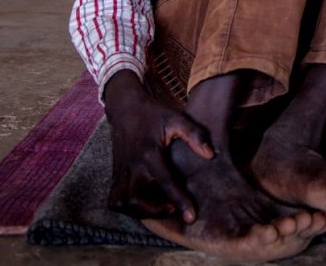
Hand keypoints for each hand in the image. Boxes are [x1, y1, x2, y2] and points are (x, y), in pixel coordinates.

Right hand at [103, 70, 213, 221]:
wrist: (126, 108)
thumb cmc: (155, 115)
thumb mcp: (177, 119)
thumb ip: (195, 135)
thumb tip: (210, 155)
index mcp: (149, 152)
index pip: (165, 182)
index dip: (179, 200)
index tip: (191, 216)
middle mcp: (132, 164)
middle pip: (136, 199)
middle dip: (155, 211)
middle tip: (173, 209)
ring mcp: (120, 170)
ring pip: (122, 202)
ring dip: (139, 211)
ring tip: (160, 208)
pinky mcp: (115, 173)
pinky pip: (115, 198)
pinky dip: (127, 206)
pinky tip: (143, 203)